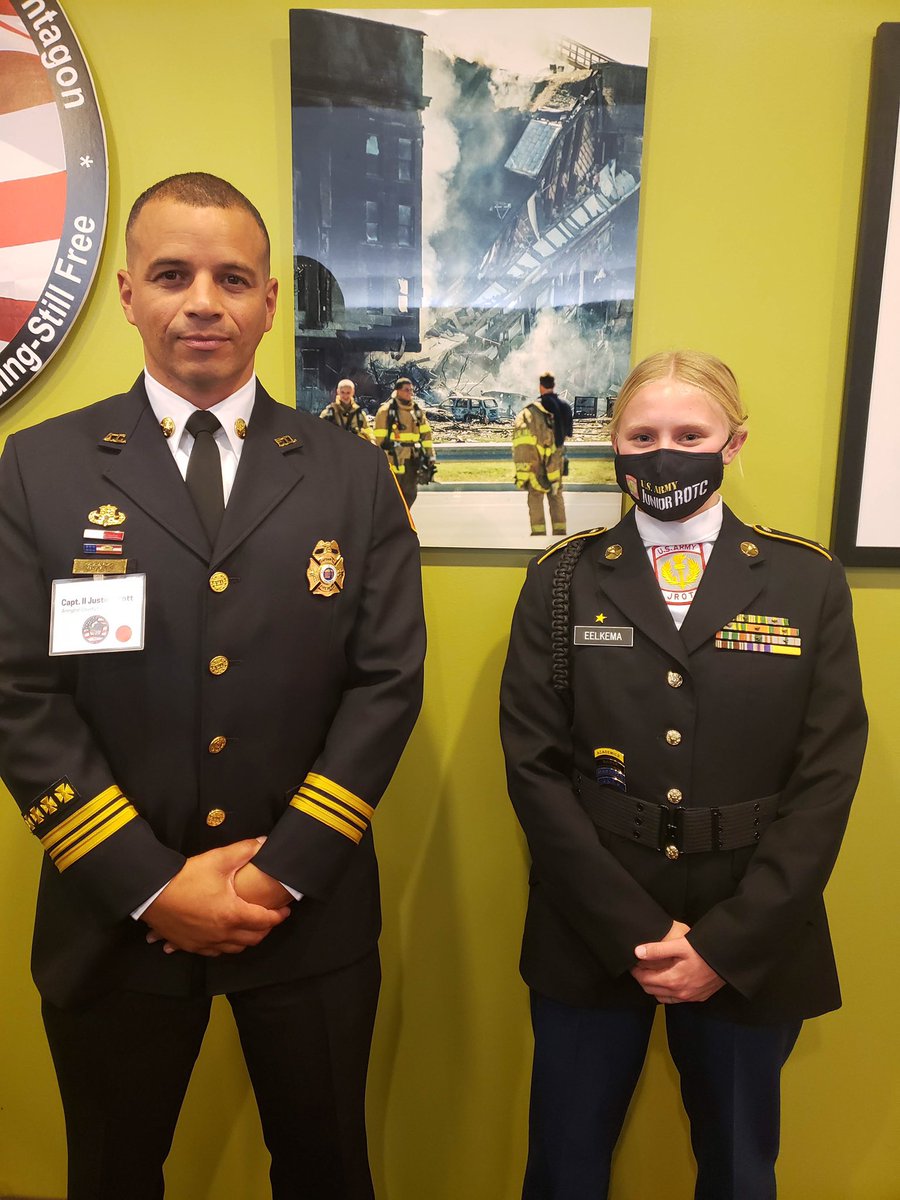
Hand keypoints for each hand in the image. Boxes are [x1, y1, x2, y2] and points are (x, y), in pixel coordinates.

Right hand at [144, 839, 289, 956]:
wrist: (152, 893)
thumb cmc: (185, 877)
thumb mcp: (217, 860)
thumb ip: (244, 850)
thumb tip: (264, 842)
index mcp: (232, 914)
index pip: (264, 921)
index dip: (278, 916)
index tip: (285, 910)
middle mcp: (221, 934)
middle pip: (253, 939)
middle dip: (265, 929)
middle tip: (270, 917)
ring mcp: (205, 942)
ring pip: (235, 949)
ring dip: (247, 939)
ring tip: (250, 926)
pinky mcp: (190, 946)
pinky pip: (214, 952)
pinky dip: (225, 946)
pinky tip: (225, 936)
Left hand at [630, 921, 724, 1003]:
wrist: (726, 959)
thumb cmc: (703, 951)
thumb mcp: (679, 945)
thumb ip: (657, 949)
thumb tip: (637, 952)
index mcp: (673, 981)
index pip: (645, 980)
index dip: (636, 972)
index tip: (632, 964)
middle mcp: (680, 993)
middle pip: (651, 990)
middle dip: (642, 979)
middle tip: (639, 968)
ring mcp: (689, 997)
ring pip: (662, 997)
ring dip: (654, 987)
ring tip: (652, 974)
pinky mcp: (698, 997)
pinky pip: (675, 1000)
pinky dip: (667, 993)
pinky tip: (668, 982)